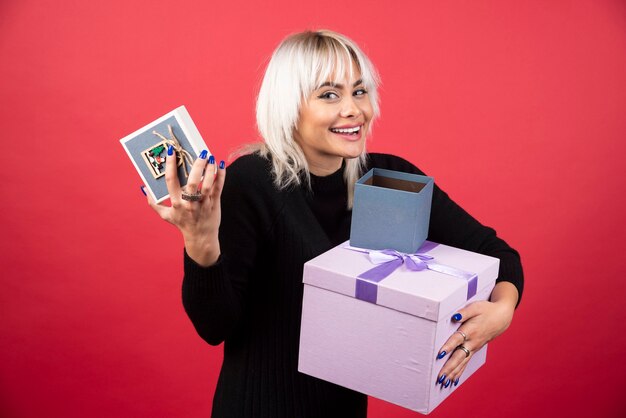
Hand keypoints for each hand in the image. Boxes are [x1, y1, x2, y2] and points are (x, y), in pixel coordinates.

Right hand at [145, 145, 225, 266]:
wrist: (200, 237)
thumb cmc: (183, 224)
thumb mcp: (166, 215)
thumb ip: (154, 203)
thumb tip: (144, 189)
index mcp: (176, 202)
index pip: (171, 181)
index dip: (171, 165)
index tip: (171, 151)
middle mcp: (189, 203)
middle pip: (192, 182)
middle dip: (197, 166)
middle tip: (200, 153)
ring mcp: (203, 203)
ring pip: (207, 185)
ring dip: (210, 170)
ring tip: (211, 157)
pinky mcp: (214, 204)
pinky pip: (218, 188)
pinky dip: (221, 176)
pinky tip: (220, 166)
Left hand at [435, 282, 517, 387]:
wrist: (501, 317)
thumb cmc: (486, 310)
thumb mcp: (475, 307)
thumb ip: (464, 312)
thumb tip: (455, 316)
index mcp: (471, 330)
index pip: (457, 339)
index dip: (449, 347)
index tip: (440, 355)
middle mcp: (472, 342)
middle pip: (459, 356)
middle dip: (449, 367)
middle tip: (440, 377)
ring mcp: (474, 347)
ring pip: (462, 363)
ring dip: (452, 373)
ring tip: (443, 382)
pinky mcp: (474, 350)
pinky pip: (466, 363)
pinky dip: (459, 372)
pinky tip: (452, 381)